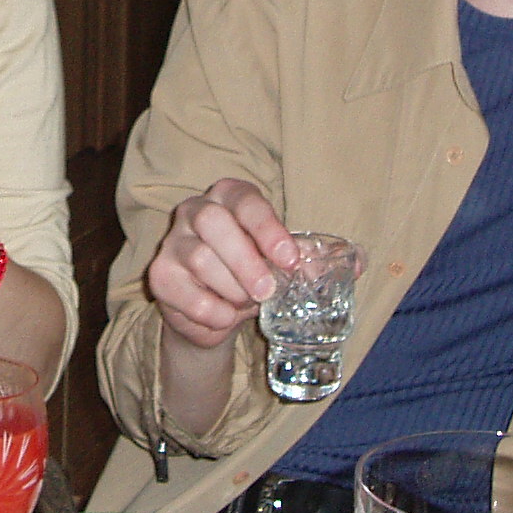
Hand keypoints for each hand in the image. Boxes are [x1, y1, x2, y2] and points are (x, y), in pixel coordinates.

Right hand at [146, 178, 298, 348]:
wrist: (214, 313)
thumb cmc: (251, 274)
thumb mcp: (280, 263)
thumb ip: (311, 261)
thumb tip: (353, 266)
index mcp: (229, 196)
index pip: (246, 202)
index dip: (269, 229)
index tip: (289, 259)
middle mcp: (195, 209)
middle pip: (214, 222)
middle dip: (245, 260)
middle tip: (267, 291)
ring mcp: (173, 241)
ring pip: (201, 259)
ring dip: (231, 289)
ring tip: (245, 303)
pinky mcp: (160, 274)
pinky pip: (187, 293)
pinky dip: (213, 312)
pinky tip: (224, 315)